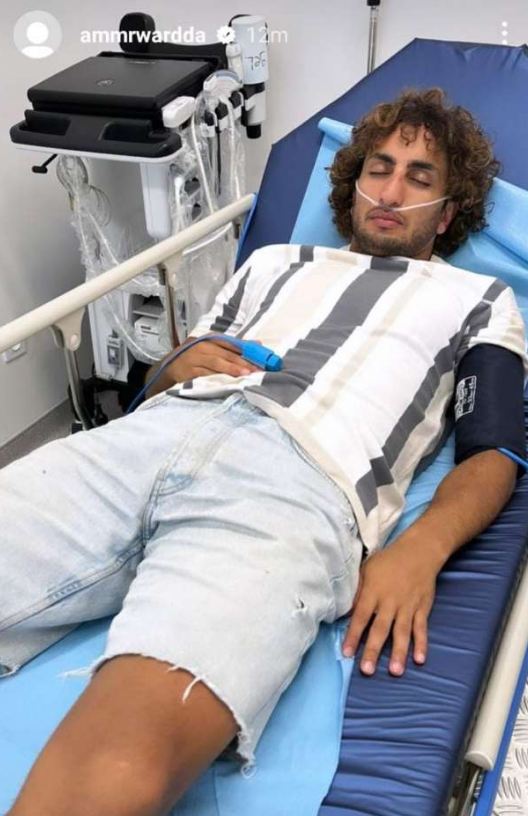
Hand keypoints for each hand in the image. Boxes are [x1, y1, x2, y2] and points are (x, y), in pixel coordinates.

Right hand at [163, 335, 261, 384]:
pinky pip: (205, 375)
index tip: (259, 358)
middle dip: (241, 362)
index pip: (231, 343)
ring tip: (244, 375)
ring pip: (216, 364)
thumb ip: (232, 347)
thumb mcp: (211, 349)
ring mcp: (194, 359)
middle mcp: (201, 347)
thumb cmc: (194, 359)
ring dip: (231, 370)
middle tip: (255, 370)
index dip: (246, 350)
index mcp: (209, 340)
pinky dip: (216, 379)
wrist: (169, 368)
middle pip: (225, 354)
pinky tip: (226, 383)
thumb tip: (257, 344)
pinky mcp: (188, 372)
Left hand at [341, 536, 439, 675]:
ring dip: (398, 652)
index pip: (361, 616)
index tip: (346, 653)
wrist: (418, 552)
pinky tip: (420, 660)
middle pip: (380, 628)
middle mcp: (390, 601)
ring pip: (402, 632)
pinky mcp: (422, 608)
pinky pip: (421, 629)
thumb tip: (343, 610)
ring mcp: (407, 606)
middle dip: (373, 650)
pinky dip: (422, 644)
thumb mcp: (366, 570)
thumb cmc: (387, 561)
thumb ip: (357, 591)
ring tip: (395, 671)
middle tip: (367, 670)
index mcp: (373, 592)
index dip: (353, 635)